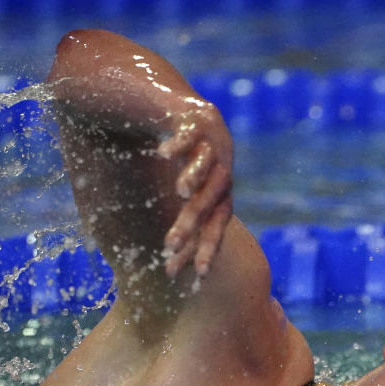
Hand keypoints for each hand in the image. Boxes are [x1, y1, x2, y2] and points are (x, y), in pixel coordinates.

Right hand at [158, 102, 232, 277]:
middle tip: (169, 243)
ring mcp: (213, 144)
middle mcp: (222, 170)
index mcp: (221, 192)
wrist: (186, 111)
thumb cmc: (184, 163)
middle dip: (192, 221)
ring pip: (208, 165)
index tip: (199, 274)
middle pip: (211, 199)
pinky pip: (189, 133)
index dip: (209, 247)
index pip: (217, 224)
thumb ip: (183, 228)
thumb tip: (170, 273)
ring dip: (196, 177)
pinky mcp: (197, 119)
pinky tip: (162, 154)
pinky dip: (179, 143)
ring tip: (181, 193)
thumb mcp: (186, 197)